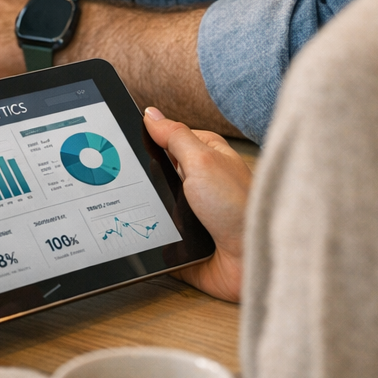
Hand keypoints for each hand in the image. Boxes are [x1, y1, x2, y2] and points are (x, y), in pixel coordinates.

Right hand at [143, 107, 250, 301]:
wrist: (251, 263)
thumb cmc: (239, 208)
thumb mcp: (203, 160)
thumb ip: (174, 136)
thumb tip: (151, 114)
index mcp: (205, 156)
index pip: (167, 139)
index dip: (147, 140)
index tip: (126, 141)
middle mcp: (198, 183)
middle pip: (155, 172)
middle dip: (142, 178)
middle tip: (132, 179)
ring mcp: (189, 212)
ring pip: (151, 203)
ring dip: (144, 207)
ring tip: (137, 207)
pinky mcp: (182, 239)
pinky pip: (153, 233)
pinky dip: (147, 233)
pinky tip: (143, 231)